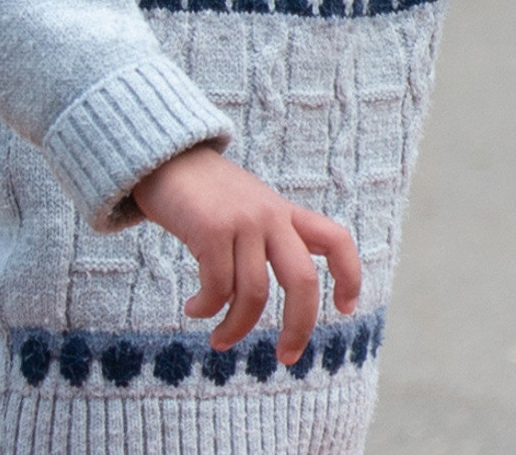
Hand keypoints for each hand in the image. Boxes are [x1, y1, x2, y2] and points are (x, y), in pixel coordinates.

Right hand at [133, 145, 361, 363]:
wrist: (165, 157)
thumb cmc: (205, 194)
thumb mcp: (247, 209)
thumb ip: (263, 240)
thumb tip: (256, 299)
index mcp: (285, 212)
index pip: (336, 239)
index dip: (349, 275)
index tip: (345, 308)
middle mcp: (271, 216)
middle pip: (303, 280)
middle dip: (299, 326)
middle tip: (287, 357)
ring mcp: (243, 221)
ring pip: (253, 294)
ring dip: (236, 328)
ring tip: (220, 340)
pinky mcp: (212, 229)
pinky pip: (218, 287)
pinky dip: (207, 308)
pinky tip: (194, 309)